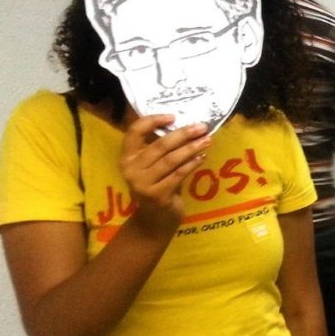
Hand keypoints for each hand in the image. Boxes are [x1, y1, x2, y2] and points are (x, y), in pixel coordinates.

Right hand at [120, 115, 210, 235]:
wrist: (154, 219)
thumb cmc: (158, 185)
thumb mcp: (153, 165)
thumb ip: (161, 148)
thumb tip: (188, 124)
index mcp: (127, 157)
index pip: (134, 132)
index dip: (152, 121)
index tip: (173, 116)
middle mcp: (130, 169)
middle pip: (160, 145)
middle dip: (184, 134)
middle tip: (202, 127)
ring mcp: (142, 184)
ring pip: (171, 159)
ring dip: (192, 148)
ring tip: (207, 140)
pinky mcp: (157, 195)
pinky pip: (178, 174)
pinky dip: (192, 164)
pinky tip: (202, 157)